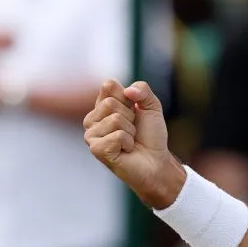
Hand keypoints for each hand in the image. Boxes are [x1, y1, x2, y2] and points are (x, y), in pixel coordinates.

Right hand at [84, 79, 184, 208]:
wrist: (156, 161)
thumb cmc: (151, 135)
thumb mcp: (152, 106)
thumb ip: (142, 90)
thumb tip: (127, 91)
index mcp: (102, 105)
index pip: (108, 85)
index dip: (129, 97)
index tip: (134, 110)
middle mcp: (92, 119)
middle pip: (110, 103)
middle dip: (130, 116)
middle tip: (133, 129)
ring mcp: (91, 135)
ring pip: (115, 119)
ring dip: (130, 131)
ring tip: (130, 140)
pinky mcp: (96, 149)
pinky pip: (117, 136)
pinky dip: (128, 142)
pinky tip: (125, 150)